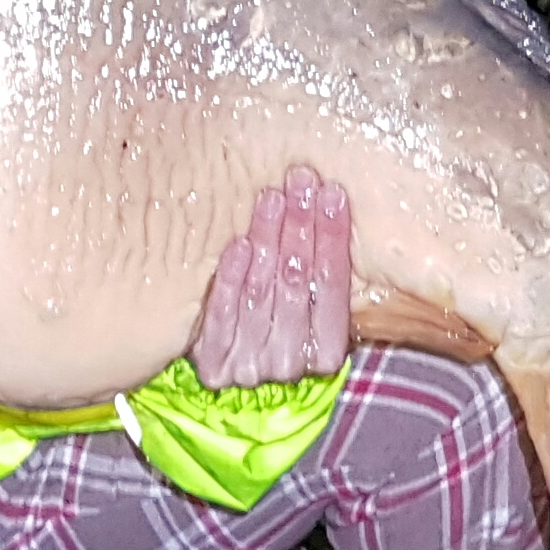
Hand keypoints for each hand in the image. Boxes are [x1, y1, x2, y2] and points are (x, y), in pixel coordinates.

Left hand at [191, 166, 350, 388]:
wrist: (221, 362)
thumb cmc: (272, 316)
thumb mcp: (303, 302)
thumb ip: (316, 270)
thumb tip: (327, 199)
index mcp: (326, 353)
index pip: (333, 288)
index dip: (333, 238)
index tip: (332, 193)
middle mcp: (292, 363)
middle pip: (297, 284)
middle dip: (301, 227)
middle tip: (300, 183)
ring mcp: (252, 367)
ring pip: (261, 292)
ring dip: (268, 239)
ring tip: (271, 199)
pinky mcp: (215, 365)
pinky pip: (223, 314)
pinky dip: (232, 277)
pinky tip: (239, 244)